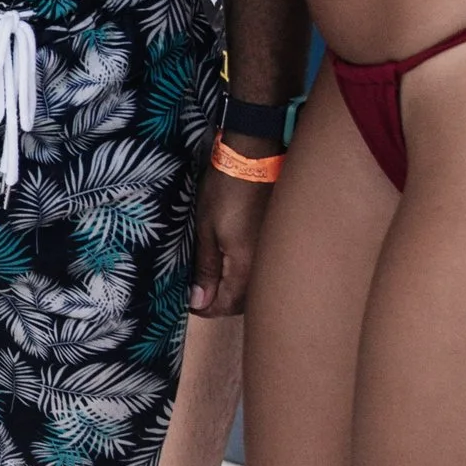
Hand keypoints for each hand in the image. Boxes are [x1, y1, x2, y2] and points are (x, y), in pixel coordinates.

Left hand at [190, 156, 276, 313]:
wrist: (254, 158)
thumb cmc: (225, 190)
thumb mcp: (206, 229)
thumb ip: (205, 268)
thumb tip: (200, 301)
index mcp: (245, 266)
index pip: (226, 305)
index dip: (205, 308)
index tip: (188, 300)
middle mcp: (265, 266)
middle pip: (243, 302)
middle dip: (220, 302)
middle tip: (198, 291)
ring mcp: (273, 254)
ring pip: (254, 288)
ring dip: (234, 290)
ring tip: (213, 280)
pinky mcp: (276, 242)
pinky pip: (262, 271)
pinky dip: (246, 276)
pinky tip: (233, 266)